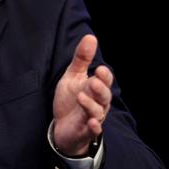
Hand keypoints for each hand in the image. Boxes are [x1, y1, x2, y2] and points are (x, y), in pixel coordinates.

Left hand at [53, 34, 112, 156]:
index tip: (99, 69)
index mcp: (96, 88)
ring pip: (97, 112)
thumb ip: (82, 58)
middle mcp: (98, 104)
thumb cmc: (71, 99)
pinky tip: (92, 122)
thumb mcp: (73, 76)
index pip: (105, 81)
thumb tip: (91, 36)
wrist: (63, 126)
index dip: (104, 76)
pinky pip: (92, 131)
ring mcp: (92, 118)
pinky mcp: (84, 132)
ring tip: (81, 97)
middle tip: (94, 81)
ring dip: (91, 105)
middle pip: (104, 96)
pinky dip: (94, 127)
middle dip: (100, 89)